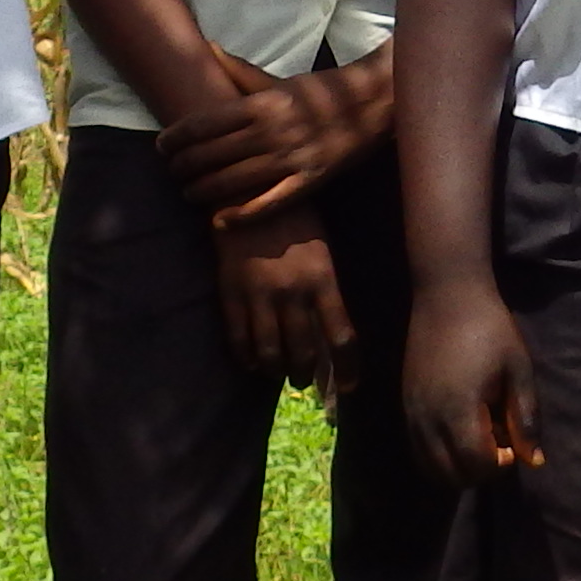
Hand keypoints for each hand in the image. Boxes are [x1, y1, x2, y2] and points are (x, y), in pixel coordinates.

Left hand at [164, 46, 378, 228]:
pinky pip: (270, 203)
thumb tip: (207, 48)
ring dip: (203, 190)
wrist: (373, 103)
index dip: (177, 137)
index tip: (162, 145)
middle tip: (170, 172)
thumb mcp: (279, 80)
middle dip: (184, 166)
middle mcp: (273, 130)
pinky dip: (243, 214)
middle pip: (213, 154)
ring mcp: (291, 158)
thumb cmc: (321, 92)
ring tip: (187, 193)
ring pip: (234, 181)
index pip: (205, 123)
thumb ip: (240, 71)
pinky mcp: (310, 180)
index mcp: (262, 103)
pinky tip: (220, 220)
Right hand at [216, 201, 356, 401]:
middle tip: (305, 378)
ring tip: (279, 372)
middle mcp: (293, 292)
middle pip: (304, 354)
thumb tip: (331, 333)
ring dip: (277, 371)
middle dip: (306, 374)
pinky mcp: (230, 293)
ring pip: (270, 354)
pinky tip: (251, 362)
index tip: (351, 388)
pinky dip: (246, 359)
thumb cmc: (295, 218)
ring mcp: (259, 295)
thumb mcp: (323, 251)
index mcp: (323, 280)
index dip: (348, 371)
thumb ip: (327, 292)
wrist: (248, 191)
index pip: (342, 339)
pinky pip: (238, 340)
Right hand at [402, 281, 538, 487]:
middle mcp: (429, 420)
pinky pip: (418, 451)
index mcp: (459, 411)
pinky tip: (458, 431)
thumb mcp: (518, 371)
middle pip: (452, 475)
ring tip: (477, 437)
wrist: (447, 297)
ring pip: (431, 468)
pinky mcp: (405, 406)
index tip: (512, 441)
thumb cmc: (490, 330)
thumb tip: (533, 461)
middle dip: (480, 470)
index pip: (477, 465)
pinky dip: (438, 456)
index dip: (500, 464)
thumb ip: (525, 418)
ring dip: (457, 467)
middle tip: (497, 441)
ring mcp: (413, 415)